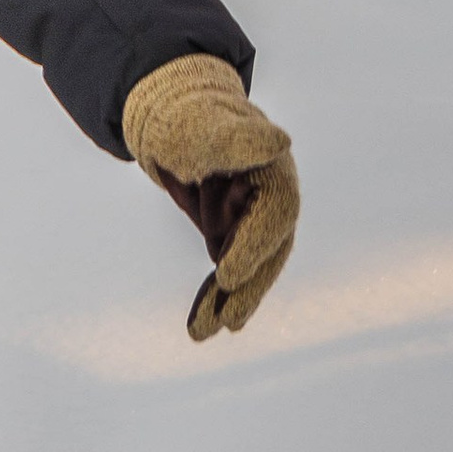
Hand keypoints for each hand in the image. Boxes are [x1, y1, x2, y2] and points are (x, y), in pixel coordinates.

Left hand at [120, 54, 298, 341]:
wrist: (174, 121)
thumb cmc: (189, 119)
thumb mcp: (205, 126)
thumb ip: (237, 138)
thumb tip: (278, 140)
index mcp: (274, 176)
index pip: (273, 218)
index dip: (253, 248)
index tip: (226, 274)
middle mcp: (271, 204)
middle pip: (267, 254)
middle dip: (247, 290)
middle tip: (226, 322)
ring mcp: (253, 222)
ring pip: (249, 270)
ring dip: (229, 303)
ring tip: (202, 332)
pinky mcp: (233, 236)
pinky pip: (228, 271)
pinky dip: (215, 296)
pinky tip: (201, 324)